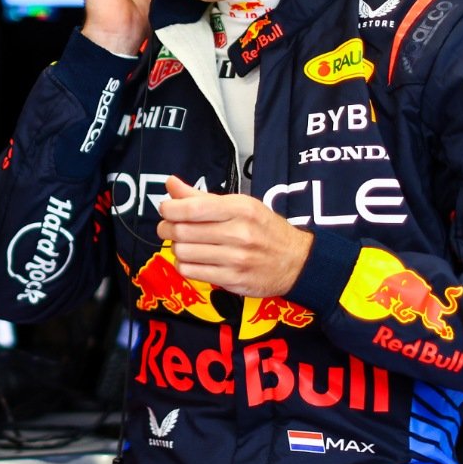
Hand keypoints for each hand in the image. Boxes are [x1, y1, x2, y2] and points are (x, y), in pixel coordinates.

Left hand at [155, 175, 312, 297]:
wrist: (296, 261)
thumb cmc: (265, 230)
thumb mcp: (240, 205)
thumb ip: (202, 197)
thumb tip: (171, 184)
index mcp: (240, 209)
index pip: (193, 208)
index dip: (170, 209)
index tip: (166, 209)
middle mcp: (239, 233)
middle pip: (183, 231)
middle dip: (167, 229)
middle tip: (168, 227)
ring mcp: (236, 259)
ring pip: (184, 253)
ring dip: (176, 248)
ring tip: (184, 244)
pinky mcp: (232, 280)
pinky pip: (192, 272)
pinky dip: (184, 265)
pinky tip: (193, 259)